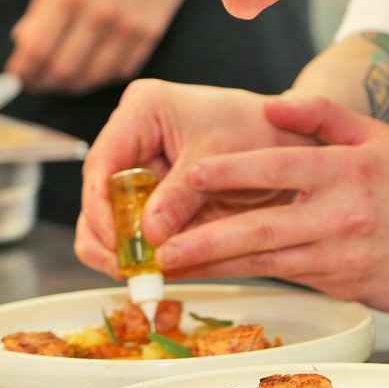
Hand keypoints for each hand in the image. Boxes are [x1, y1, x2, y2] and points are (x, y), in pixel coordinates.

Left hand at [6, 0, 189, 93]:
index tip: (18, 75)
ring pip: (93, 76)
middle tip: (38, 83)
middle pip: (63, 69)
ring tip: (64, 82)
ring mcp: (128, 25)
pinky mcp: (151, 31)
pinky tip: (95, 70)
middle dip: (45, 82)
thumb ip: (44, 7)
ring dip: (74, 85)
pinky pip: (123, 70)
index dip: (24, 70)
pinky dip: (105, 77)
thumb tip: (24, 42)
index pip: (37, 49)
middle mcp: (98, 13)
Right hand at [76, 80, 316, 277]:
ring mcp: (142, 166)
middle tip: (123, 269)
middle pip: (99, 192)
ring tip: (136, 277)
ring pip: (110, 214)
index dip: (100, 205)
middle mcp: (133, 136)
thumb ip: (182, 196)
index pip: (104, 162)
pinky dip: (142, 251)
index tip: (114, 241)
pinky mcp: (155, 193)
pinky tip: (152, 271)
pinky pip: (137, 226)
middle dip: (107, 234)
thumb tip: (149, 234)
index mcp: (143, 110)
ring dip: (119, 248)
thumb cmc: (260, 130)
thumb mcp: (222, 160)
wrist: (288, 139)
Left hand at [156, 96, 388, 314]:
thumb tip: (274, 106)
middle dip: (206, 237)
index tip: (190, 174)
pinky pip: (282, 277)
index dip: (231, 171)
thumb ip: (326, 116)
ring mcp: (339, 254)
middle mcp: (341, 215)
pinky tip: (213, 274)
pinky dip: (245, 275)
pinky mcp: (338, 284)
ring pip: (266, 261)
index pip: (280, 168)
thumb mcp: (380, 138)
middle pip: (263, 227)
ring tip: (172, 264)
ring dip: (215, 264)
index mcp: (348, 171)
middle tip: (162, 243)